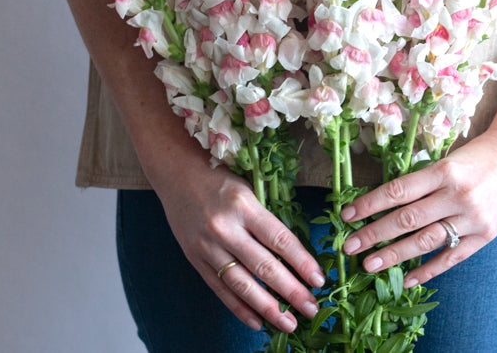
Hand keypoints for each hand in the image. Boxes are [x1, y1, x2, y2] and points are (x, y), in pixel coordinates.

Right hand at [152, 161, 325, 332]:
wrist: (176, 174)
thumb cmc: (220, 178)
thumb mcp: (249, 189)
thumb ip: (267, 219)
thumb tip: (296, 254)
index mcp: (244, 205)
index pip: (280, 240)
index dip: (302, 263)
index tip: (319, 280)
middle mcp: (225, 228)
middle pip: (263, 266)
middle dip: (291, 291)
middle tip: (312, 309)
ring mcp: (207, 246)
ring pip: (242, 283)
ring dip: (267, 307)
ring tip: (289, 323)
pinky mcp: (194, 258)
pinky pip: (219, 288)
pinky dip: (239, 308)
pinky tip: (257, 322)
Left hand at [339, 130, 496, 287]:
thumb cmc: (475, 156)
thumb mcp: (445, 160)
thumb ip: (421, 182)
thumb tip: (382, 204)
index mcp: (443, 171)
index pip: (398, 191)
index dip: (369, 204)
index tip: (347, 215)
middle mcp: (457, 195)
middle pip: (408, 219)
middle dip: (374, 234)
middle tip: (349, 246)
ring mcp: (472, 218)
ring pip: (426, 241)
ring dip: (395, 255)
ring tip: (370, 264)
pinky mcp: (484, 236)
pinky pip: (451, 257)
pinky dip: (428, 270)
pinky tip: (408, 279)